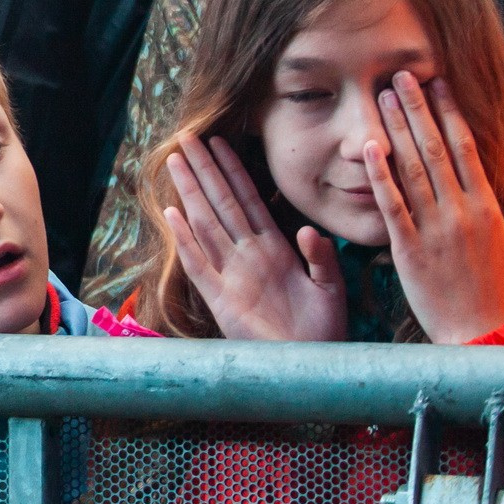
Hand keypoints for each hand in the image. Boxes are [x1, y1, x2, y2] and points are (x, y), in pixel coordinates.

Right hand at [164, 133, 346, 341]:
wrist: (309, 366)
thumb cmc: (322, 330)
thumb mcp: (331, 287)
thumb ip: (322, 257)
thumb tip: (307, 230)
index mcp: (273, 249)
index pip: (248, 199)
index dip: (234, 170)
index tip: (221, 141)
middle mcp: (247, 255)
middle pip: (220, 202)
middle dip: (205, 168)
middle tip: (188, 137)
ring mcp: (231, 275)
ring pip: (205, 223)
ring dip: (190, 191)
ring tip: (176, 161)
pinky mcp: (220, 299)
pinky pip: (199, 263)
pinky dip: (186, 239)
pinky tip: (173, 214)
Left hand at [367, 73, 503, 343]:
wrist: (482, 335)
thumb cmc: (501, 294)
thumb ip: (501, 217)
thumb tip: (492, 197)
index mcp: (487, 208)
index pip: (465, 149)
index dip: (449, 113)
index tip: (437, 84)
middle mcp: (461, 211)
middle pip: (435, 149)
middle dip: (417, 108)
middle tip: (400, 75)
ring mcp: (434, 229)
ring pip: (412, 169)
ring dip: (396, 129)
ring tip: (383, 98)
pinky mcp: (409, 249)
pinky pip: (392, 205)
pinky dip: (380, 175)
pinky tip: (368, 148)